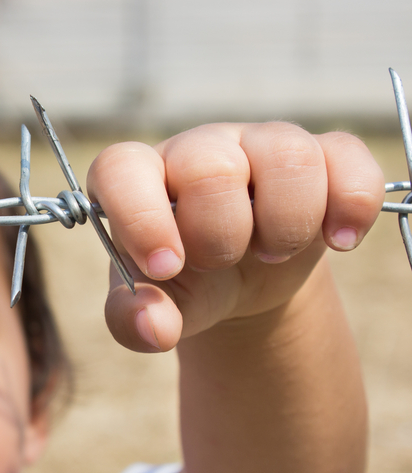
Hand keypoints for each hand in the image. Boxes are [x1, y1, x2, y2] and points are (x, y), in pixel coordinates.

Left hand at [87, 123, 384, 351]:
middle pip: (209, 167)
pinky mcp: (321, 153)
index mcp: (138, 178)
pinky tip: (336, 241)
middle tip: (221, 261)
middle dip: (219, 233)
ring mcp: (259, 144)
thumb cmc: (185, 281)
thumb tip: (152, 329)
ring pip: (286, 156)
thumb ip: (133, 317)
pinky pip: (347, 157)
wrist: (242, 279)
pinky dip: (351, 205)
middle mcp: (196, 149)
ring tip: (271, 253)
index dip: (140, 217)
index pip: (121, 168)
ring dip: (285, 222)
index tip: (166, 268)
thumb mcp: (155, 303)